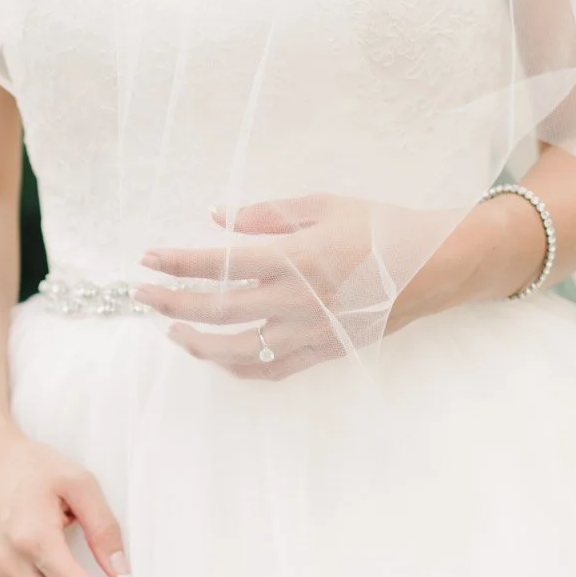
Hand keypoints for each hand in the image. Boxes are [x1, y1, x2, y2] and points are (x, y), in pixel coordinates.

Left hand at [133, 194, 453, 380]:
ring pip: (237, 352)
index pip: (218, 265)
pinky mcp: (324, 353)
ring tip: (172, 329)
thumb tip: (218, 218)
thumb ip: (268, 214)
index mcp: (294, 258)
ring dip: (197, 343)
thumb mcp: (323, 205)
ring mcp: (310, 334)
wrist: (433, 266)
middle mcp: (296, 302)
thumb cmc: (379, 227)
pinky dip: (237, 367)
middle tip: (142, 294)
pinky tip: (219, 356)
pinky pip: (271, 370)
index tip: (148, 258)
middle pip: (217, 311)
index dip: (177, 263)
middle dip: (171, 303)